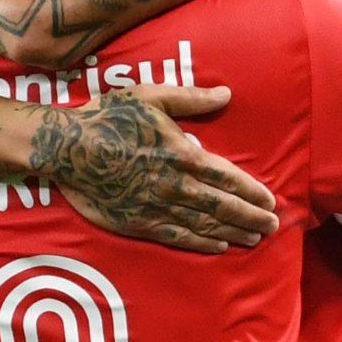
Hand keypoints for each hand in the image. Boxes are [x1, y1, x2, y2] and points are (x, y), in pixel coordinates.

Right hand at [33, 85, 280, 253]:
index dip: (252, 190)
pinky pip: (177, 237)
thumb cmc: (108, 117)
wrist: (68, 148)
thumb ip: (191, 98)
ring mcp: (158, 206)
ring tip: (255, 238)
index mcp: (182, 153)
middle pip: (222, 205)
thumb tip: (226, 94)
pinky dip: (201, 243)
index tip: (271, 200)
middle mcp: (175, 184)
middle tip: (273, 225)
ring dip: (233, 232)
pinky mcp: (139, 222)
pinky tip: (219, 247)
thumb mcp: (150, 96)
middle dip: (251, 216)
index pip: (227, 176)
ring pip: (204, 224)